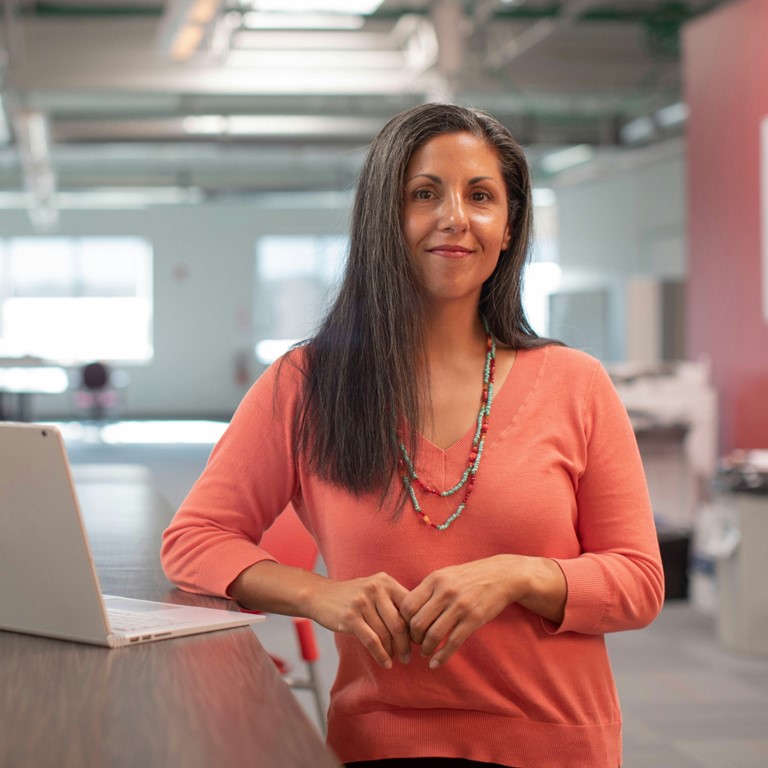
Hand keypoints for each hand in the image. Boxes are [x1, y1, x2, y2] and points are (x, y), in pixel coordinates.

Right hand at [308, 572, 411, 668]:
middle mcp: (376, 589)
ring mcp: (362, 602)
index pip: (409, 607)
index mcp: (386, 582)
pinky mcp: (350, 617)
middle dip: (407, 644)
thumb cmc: (352, 596)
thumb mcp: (374, 589)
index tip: (418, 640)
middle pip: (399, 623)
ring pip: (385, 634)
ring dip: (393, 651)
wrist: (319, 595)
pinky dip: (381, 655)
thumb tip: (418, 625)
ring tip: (396, 659)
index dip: (416, 626)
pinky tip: (385, 663)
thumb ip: (393, 601)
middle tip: (409, 656)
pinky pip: (371, 641)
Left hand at [399, 555, 531, 668]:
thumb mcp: (445, 575)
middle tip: (416, 642)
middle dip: (413, 638)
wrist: (501, 575)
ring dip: (425, 649)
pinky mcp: (474, 619)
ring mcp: (460, 606)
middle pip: (417, 623)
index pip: (408, 606)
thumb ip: (427, 590)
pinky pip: (453, 643)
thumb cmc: (468, 576)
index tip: (407, 629)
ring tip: (426, 652)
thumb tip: (406, 611)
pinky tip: (436, 663)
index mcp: (434, 580)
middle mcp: (445, 592)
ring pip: (433, 635)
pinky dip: (441, 657)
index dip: (404, 622)